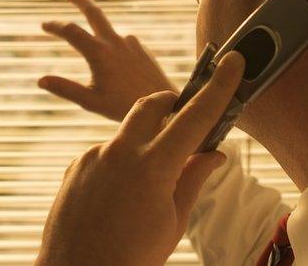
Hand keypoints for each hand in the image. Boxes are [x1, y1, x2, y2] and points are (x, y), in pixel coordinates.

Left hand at [35, 51, 244, 265]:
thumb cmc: (131, 258)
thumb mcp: (173, 223)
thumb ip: (193, 180)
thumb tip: (214, 154)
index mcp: (152, 167)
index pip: (194, 118)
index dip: (218, 89)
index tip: (232, 62)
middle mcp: (119, 152)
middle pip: (150, 106)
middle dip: (169, 103)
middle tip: (183, 115)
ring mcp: (92, 157)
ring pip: (126, 136)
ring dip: (142, 148)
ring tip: (143, 191)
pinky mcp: (75, 166)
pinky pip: (104, 156)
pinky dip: (119, 168)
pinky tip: (118, 200)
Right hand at [40, 0, 175, 121]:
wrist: (162, 105)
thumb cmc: (123, 107)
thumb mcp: (90, 101)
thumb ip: (65, 89)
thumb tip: (40, 80)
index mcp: (99, 53)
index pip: (71, 31)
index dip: (55, 26)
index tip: (44, 25)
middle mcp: (115, 42)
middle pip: (95, 13)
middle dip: (81, 0)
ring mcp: (130, 43)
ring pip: (108, 31)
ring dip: (97, 31)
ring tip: (91, 45)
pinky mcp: (141, 49)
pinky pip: (122, 43)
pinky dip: (113, 47)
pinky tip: (115, 64)